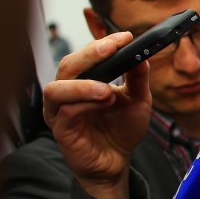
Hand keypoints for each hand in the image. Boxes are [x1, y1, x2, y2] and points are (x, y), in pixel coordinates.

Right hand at [44, 33, 151, 198]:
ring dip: (83, 84)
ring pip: (57, 88)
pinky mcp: (60, 129)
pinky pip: (65, 112)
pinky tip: (103, 103)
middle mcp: (67, 91)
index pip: (87, 54)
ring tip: (107, 89)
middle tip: (112, 48)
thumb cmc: (122, 129)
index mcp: (84, 79)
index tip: (126, 37)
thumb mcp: (138, 99)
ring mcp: (60, 110)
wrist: (117, 162)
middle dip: (90, 54)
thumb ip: (138, 77)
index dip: (104, 43)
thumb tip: (142, 53)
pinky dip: (84, 104)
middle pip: (68, 64)